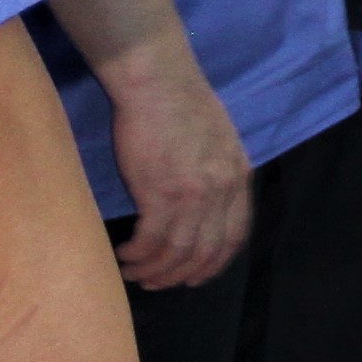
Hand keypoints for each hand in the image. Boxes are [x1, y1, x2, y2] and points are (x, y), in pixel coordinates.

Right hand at [105, 63, 252, 290]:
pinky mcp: (160, 193)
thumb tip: (204, 194)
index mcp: (238, 176)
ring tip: (134, 272)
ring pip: (176, 252)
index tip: (195, 276)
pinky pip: (151, 241)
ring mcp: (192, 195)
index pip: (234, 235)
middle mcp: (221, 191)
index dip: (214, 263)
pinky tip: (124, 255)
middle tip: (157, 283)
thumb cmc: (179, 98)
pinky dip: (137, 255)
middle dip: (180, 274)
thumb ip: (218, 168)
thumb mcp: (219, 136)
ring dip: (153, 270)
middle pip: (205, 251)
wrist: (157, 78)